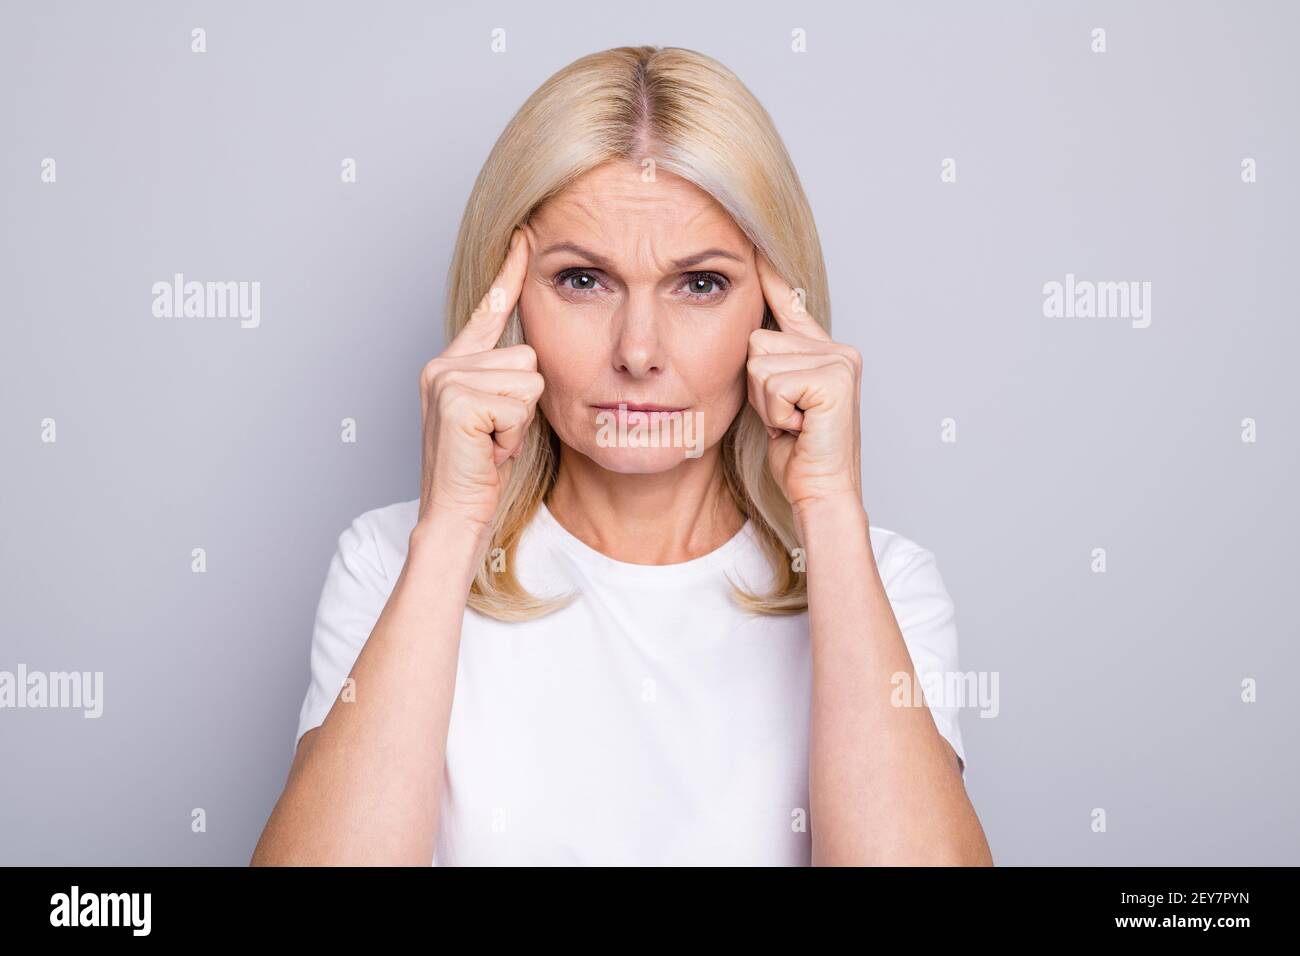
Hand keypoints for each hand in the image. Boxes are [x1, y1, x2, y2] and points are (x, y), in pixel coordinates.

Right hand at [416, 229, 543, 533]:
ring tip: (492, 443)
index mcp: (452, 365)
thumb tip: (533, 356)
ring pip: (528, 379)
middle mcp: (443, 365)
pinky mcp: (455, 400)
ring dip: (520, 421)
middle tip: (497, 435)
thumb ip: (509, 381)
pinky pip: (520, 402)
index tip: (525, 235)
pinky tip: (488, 450)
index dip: (510, 273)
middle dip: (525, 402)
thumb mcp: (502, 417)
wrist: (456, 517)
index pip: (489, 309)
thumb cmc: (482, 473)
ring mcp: (445, 379)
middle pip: (528, 355)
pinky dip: (512, 434)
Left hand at [747, 252, 862, 516]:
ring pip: (758, 361)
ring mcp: (839, 360)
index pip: (790, 303)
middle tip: (785, 418)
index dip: (771, 276)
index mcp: (824, 352)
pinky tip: (800, 427)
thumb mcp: (774, 403)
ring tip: (792, 423)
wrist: (821, 492)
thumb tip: (747, 342)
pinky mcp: (833, 378)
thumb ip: (769, 368)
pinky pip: (770, 381)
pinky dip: (775, 412)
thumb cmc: (797, 455)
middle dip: (757, 386)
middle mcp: (837, 349)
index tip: (754, 243)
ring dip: (765, 402)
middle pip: (756, 340)